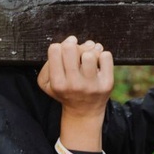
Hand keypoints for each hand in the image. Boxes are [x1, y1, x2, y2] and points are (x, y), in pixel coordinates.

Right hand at [38, 36, 113, 150]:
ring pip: (90, 53)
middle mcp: (74, 85)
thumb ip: (50, 61)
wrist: (84, 112)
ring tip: (88, 58)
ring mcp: (92, 85)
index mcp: (58, 84)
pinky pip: (106, 56)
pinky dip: (102, 55)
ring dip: (88, 51)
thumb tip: (72, 41)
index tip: (64, 52)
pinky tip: (98, 63)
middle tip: (76, 52)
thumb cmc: (64, 91)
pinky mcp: (107, 84)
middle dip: (73, 45)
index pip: (55, 49)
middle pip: (71, 48)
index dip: (60, 46)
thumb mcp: (47, 83)